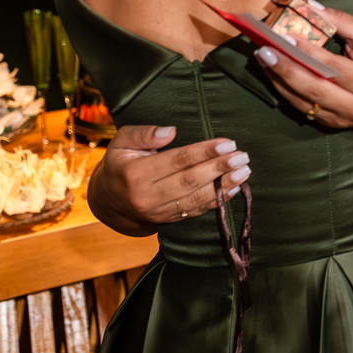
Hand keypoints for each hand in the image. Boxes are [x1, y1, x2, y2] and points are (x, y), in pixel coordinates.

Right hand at [87, 125, 251, 235]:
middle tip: (242, 156)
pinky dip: (217, 201)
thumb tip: (170, 132)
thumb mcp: (122, 142)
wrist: (108, 200)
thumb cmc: (120, 163)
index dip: (204, 152)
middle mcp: (147, 197)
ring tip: (244, 172)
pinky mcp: (168, 220)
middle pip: (190, 181)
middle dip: (219, 168)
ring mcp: (158, 212)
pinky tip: (234, 189)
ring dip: (224, 186)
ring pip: (196, 199)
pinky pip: (196, 211)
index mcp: (135, 174)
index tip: (227, 143)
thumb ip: (144, 134)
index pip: (177, 160)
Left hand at [254, 8, 352, 134]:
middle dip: (286, 68)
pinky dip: (283, 88)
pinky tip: (271, 72)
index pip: (334, 66)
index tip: (287, 37)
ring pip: (303, 99)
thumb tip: (312, 6)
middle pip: (314, 86)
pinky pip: (299, 106)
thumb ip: (344, 22)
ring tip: (262, 57)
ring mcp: (339, 116)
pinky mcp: (327, 123)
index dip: (309, 52)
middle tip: (265, 50)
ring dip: (279, 77)